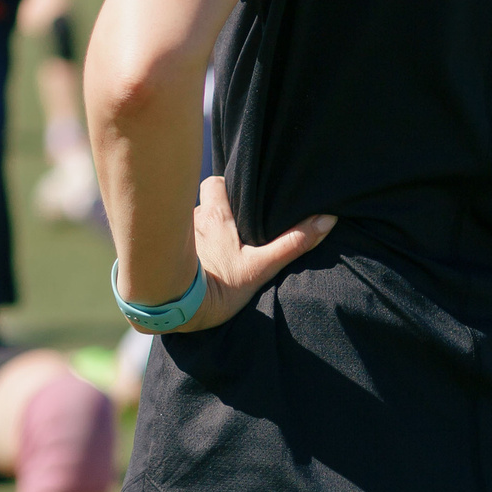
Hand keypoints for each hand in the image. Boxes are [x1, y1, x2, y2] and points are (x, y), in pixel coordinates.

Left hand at [159, 177, 335, 334]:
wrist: (174, 307)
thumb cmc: (218, 287)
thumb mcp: (260, 267)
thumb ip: (292, 244)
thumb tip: (326, 220)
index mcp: (214, 216)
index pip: (215, 183)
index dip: (226, 186)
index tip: (240, 197)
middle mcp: (191, 219)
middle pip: (203, 202)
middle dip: (216, 210)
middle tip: (232, 226)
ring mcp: (176, 235)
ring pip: (190, 222)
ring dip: (202, 230)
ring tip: (216, 246)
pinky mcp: (164, 252)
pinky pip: (178, 239)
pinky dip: (187, 245)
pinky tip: (197, 260)